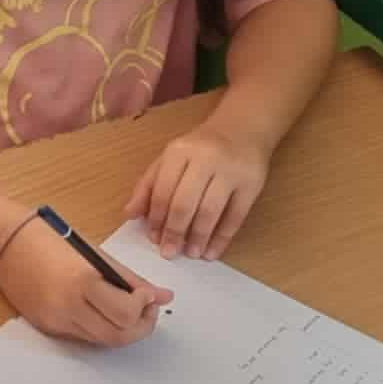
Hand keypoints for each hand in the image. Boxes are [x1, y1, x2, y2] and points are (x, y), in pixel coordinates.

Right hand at [0, 224, 171, 345]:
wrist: (5, 243)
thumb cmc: (49, 239)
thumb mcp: (96, 254)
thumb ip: (130, 279)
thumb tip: (162, 296)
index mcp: (83, 281)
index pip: (127, 314)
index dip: (145, 308)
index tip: (148, 296)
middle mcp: (67, 306)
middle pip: (118, 336)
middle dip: (140, 326)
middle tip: (146, 309)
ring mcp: (55, 320)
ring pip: (102, 340)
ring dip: (121, 329)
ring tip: (125, 308)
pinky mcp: (47, 327)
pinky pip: (83, 336)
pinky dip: (99, 327)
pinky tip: (99, 308)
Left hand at [127, 117, 271, 260]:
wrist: (242, 129)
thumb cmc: (199, 148)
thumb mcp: (170, 158)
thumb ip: (148, 184)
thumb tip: (130, 214)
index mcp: (179, 151)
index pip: (163, 190)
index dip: (156, 217)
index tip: (153, 238)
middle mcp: (206, 158)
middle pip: (185, 202)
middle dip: (175, 231)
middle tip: (169, 252)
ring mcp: (231, 171)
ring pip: (210, 211)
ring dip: (198, 237)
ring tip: (190, 254)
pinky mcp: (252, 184)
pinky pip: (236, 216)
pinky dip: (222, 238)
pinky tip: (212, 252)